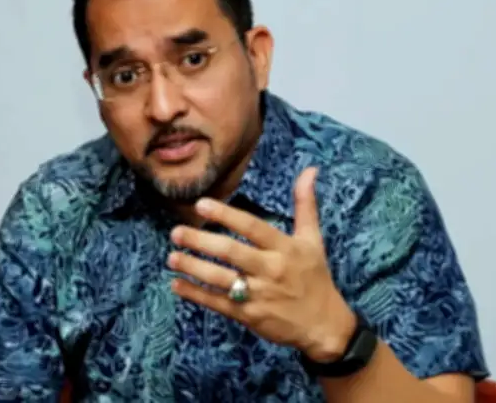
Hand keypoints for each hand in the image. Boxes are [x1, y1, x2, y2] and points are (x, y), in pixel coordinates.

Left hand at [167, 167, 356, 361]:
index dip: (227, 215)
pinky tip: (177, 284)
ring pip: (220, 279)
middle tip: (176, 232)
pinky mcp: (249, 316)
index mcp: (284, 248)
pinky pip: (218, 303)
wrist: (323, 325)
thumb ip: (305, 204)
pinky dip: (196, 294)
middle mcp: (271, 270)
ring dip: (193, 267)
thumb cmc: (315, 278)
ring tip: (172, 257)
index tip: (201, 204)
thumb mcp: (313, 240)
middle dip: (201, 241)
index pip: (252, 227)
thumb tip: (310, 169)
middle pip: (231, 252)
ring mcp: (259, 294)